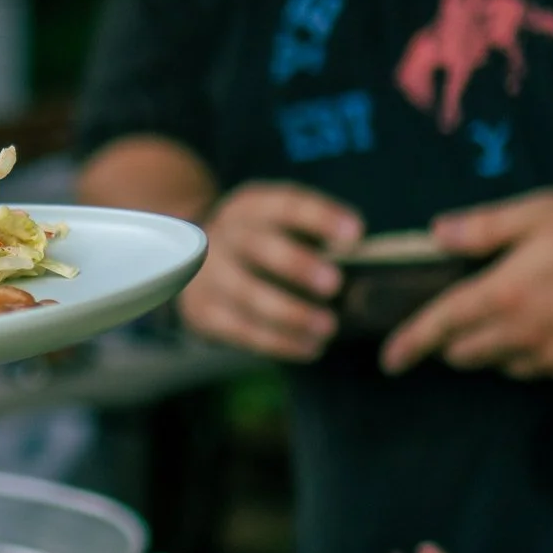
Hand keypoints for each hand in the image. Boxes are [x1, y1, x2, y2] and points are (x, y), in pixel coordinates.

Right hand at [177, 182, 364, 361]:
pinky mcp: (203, 312)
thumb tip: (366, 255)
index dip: (321, 217)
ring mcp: (209, 275)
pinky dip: (279, 342)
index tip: (357, 233)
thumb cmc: (259, 242)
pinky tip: (311, 348)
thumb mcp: (274, 222)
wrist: (186, 259)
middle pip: (259, 247)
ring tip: (328, 328)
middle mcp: (226, 235)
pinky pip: (241, 329)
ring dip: (291, 313)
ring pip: (247, 294)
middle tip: (335, 284)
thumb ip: (311, 234)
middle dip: (297, 265)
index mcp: (251, 207)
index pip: (286, 204)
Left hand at [381, 190, 552, 382]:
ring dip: (493, 349)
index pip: (438, 326)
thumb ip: (483, 226)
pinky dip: (534, 355)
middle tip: (461, 317)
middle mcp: (524, 335)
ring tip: (512, 316)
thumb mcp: (541, 212)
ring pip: (502, 366)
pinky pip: (542, 371)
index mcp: (504, 295)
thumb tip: (438, 234)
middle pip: (464, 354)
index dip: (408, 344)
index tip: (389, 360)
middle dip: (451, 341)